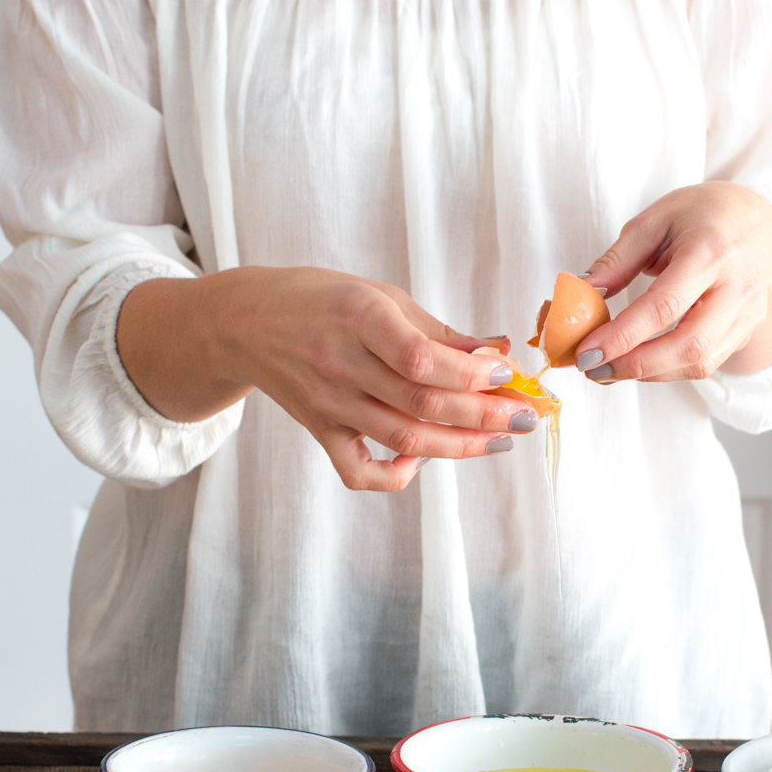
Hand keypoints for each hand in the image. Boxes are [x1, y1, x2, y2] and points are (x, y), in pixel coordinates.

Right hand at [117, 266, 537, 491]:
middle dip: (483, 415)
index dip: (469, 374)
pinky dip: (396, 474)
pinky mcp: (320, 431)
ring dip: (459, 445)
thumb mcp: (380, 296)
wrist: (246, 324)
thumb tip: (499, 352)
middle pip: (421, 404)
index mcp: (359, 316)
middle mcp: (341, 363)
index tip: (507, 375)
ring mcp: (328, 403)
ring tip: (500, 440)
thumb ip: (438, 331)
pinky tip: (423, 459)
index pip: (419, 358)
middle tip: (525, 417)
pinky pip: (358, 470)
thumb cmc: (322, 301)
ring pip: (401, 438)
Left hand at [573, 183, 771, 384]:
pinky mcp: (745, 332)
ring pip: (699, 363)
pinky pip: (706, 364)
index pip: (664, 305)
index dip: (622, 336)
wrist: (758, 223)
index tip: (585, 353)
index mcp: (712, 251)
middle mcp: (738, 287)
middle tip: (593, 370)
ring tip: (609, 371)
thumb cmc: (702, 216)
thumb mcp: (655, 220)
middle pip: (688, 344)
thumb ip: (617, 259)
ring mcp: (747, 313)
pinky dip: (667, 371)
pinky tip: (639, 364)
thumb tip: (580, 292)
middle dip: (634, 365)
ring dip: (648, 375)